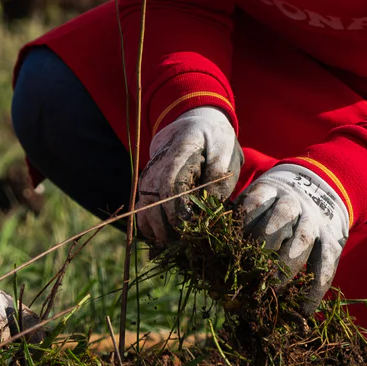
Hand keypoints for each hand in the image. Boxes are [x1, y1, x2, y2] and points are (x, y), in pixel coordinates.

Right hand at [133, 106, 241, 245]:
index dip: (176, 209)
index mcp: (180, 149)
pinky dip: (146, 222)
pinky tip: (158, 237)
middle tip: (178, 244)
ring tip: (167, 245)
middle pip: (152, 196)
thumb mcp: (225, 153)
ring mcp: (151, 169)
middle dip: (162, 224)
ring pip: (142, 201)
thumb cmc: (216, 139)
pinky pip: (141, 203)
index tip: (188, 228)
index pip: (170, 183)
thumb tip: (209, 209)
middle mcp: (159, 159)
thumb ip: (219, 178)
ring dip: (152, 226)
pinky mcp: (149, 179)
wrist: (197, 120)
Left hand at [236, 163, 350, 308]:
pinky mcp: (332, 239)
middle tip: (248, 275)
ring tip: (274, 292)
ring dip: (287, 268)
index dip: (241, 227)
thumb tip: (207, 250)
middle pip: (279, 219)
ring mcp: (314, 220)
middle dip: (263, 247)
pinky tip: (304, 309)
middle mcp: (293, 202)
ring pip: (302, 240)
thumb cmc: (274, 204)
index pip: (253, 203)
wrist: (317, 189)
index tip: (227, 252)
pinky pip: (326, 263)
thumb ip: (237, 219)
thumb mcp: (257, 199)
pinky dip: (316, 288)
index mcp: (269, 190)